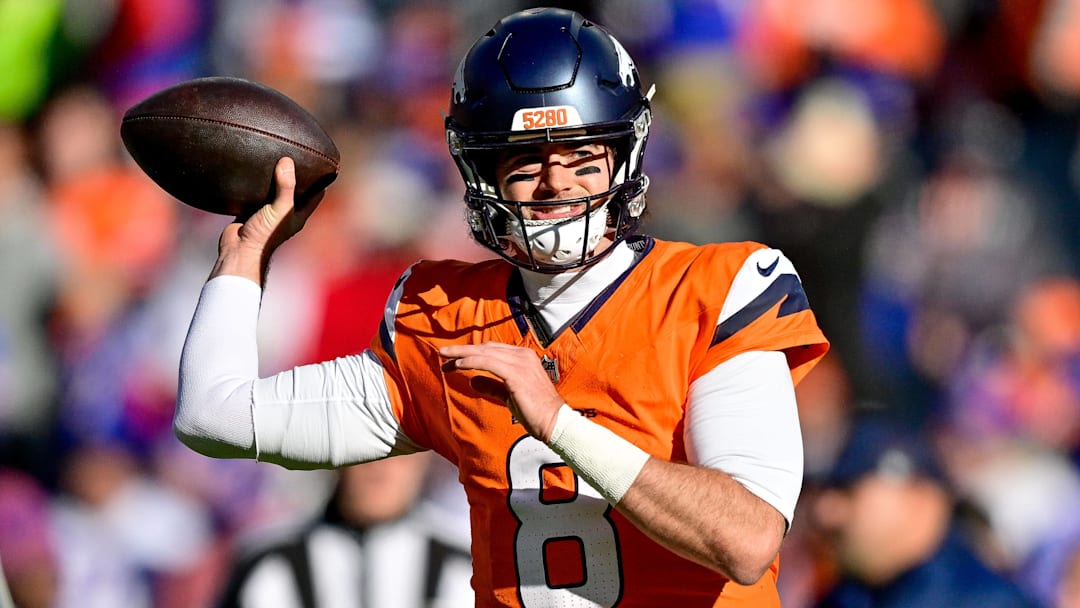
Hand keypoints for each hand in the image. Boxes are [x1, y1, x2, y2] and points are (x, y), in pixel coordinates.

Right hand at [211, 157, 324, 283]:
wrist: (237, 250)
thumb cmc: (264, 235)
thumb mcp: (279, 209)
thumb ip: (285, 187)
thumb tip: (287, 161)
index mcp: (298, 215)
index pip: (316, 194)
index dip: (319, 180)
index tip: (320, 163)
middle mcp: (285, 213)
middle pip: (295, 190)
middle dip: (295, 174)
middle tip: (294, 154)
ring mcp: (268, 212)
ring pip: (274, 190)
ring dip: (274, 177)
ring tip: (274, 156)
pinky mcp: (251, 210)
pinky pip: (255, 193)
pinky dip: (256, 182)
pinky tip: (253, 168)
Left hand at [440, 342, 563, 441]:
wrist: (555, 422)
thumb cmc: (536, 412)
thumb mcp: (510, 395)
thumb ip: (493, 386)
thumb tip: (474, 381)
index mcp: (524, 357)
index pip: (492, 350)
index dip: (472, 353)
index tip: (455, 359)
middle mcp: (522, 355)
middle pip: (485, 348)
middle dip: (462, 351)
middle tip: (443, 353)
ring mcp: (519, 362)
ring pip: (483, 353)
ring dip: (461, 355)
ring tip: (444, 359)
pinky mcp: (515, 373)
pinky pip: (486, 362)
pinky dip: (469, 362)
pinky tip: (457, 366)